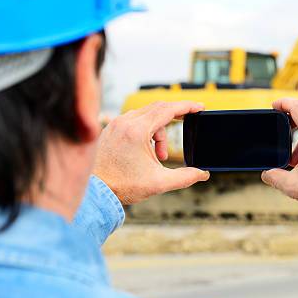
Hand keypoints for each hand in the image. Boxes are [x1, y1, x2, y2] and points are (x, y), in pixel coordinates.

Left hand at [93, 101, 209, 204]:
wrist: (94, 191)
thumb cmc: (122, 185)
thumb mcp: (159, 183)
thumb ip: (185, 177)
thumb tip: (203, 174)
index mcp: (137, 130)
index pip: (168, 109)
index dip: (187, 106)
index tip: (200, 107)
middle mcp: (125, 122)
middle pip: (159, 109)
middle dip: (176, 118)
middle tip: (188, 124)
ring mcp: (116, 124)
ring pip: (147, 115)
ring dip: (160, 131)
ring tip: (159, 156)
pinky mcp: (111, 129)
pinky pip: (135, 120)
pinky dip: (147, 131)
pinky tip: (147, 150)